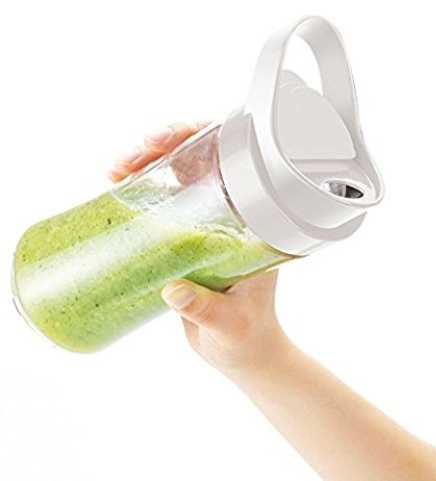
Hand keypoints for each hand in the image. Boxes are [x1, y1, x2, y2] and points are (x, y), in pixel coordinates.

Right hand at [109, 122, 289, 377]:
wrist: (242, 354)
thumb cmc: (247, 338)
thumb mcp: (229, 324)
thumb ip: (204, 309)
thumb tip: (171, 289)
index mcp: (252, 228)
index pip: (234, 168)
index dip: (204, 142)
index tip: (169, 143)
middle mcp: (231, 222)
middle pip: (200, 166)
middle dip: (165, 150)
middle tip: (133, 157)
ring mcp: (207, 231)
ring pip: (178, 184)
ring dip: (147, 168)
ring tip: (116, 170)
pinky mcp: (187, 247)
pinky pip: (163, 212)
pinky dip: (141, 197)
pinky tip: (119, 191)